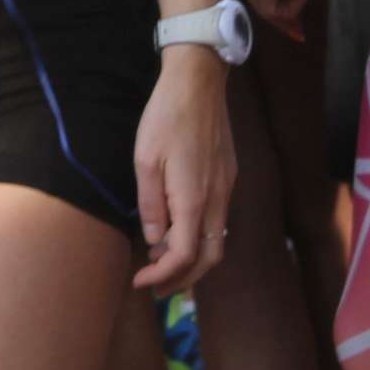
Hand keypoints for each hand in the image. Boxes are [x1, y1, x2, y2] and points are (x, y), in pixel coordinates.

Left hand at [132, 48, 235, 294]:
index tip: (141, 281)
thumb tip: (155, 239)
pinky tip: (179, 230)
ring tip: (163, 263)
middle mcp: (216, 200)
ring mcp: (226, 188)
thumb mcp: (146, 160)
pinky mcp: (228, 176)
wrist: (199, 82)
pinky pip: (218, 220)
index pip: (184, 256)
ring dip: (193, 260)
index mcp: (194, 199)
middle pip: (209, 258)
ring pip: (217, 240)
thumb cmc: (166, 116)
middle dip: (184, 279)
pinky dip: (200, 237)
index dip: (163, 275)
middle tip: (156, 288)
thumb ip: (152, 205)